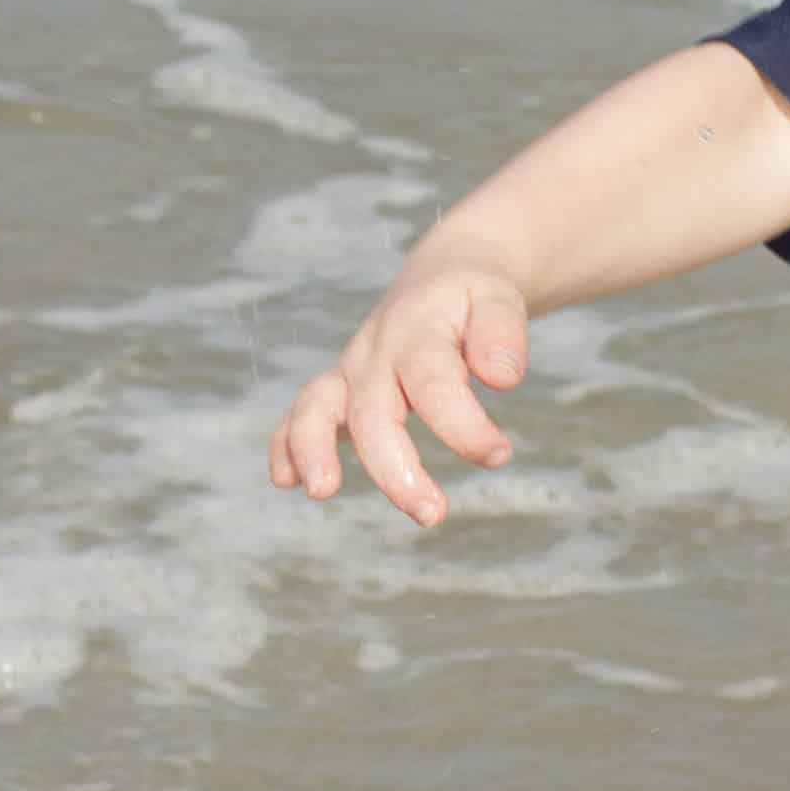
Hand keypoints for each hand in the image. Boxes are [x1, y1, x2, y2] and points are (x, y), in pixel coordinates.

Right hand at [268, 249, 530, 531]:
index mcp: (417, 331)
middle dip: (395, 469)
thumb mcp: (498, 297)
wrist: (443, 275)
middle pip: (372, 412)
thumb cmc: (474, 296)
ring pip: (318, 407)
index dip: (463, 427)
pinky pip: (301, 415)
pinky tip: (285, 480)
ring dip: (314, 449)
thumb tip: (504, 378)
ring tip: (322, 491)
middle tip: (432, 514)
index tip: (499, 455)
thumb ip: (502, 333)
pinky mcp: (339, 389)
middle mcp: (375, 352)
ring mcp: (351, 371)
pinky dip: (287, 445)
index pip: (432, 383)